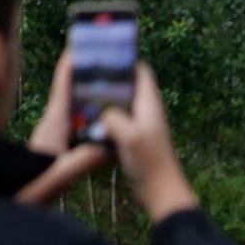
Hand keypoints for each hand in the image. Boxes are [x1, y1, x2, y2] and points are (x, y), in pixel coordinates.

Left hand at [16, 51, 109, 205]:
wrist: (3, 206)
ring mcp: (54, 135)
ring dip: (94, 97)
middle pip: (73, 92)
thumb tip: (110, 145)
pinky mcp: (56, 146)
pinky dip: (93, 117)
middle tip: (114, 64)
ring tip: (117, 88)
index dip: (75, 62)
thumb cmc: (25, 190)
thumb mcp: (55, 178)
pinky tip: (108, 123)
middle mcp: (53, 124)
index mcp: (53, 124)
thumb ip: (81, 162)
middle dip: (91, 76)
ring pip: (77, 108)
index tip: (89, 42)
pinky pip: (78, 124)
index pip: (63, 85)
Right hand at [98, 62, 198, 221]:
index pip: (141, 72)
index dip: (126, 60)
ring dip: (106, 97)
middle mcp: (148, 112)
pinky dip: (106, 115)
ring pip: (123, 103)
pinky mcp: (136, 139)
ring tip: (82, 90)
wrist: (162, 192)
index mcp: (150, 104)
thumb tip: (102, 110)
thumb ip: (114, 115)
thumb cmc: (149, 162)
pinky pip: (120, 119)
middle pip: (130, 85)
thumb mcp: (128, 135)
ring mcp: (143, 126)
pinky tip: (89, 117)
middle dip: (111, 77)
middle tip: (86, 71)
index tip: (104, 52)